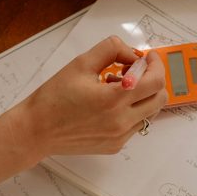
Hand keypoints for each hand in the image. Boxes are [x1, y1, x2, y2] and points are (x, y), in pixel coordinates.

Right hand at [16, 36, 167, 157]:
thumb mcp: (81, 63)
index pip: (155, 81)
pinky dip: (131, 111)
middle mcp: (121, 121)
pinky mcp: (115, 145)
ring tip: (117, 88)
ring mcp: (120, 136)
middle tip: (135, 71)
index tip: (148, 58)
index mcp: (115, 99)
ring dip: (142, 96)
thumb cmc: (54, 98)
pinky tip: (109, 105)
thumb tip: (132, 53)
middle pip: (160, 98)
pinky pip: (135, 126)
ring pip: (150, 113)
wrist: (37, 130)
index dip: (156, 65)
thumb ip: (111, 50)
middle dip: (153, 80)